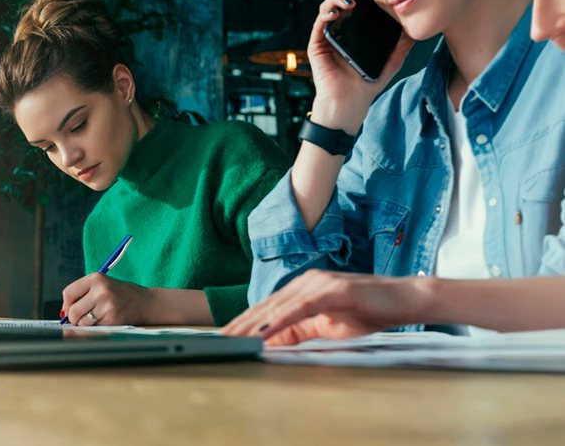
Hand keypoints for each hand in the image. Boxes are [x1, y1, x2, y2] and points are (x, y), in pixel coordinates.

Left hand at [61, 273, 151, 325]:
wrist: (145, 302)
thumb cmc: (120, 295)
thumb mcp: (101, 286)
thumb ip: (82, 295)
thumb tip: (63, 314)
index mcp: (96, 278)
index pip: (68, 293)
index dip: (66, 305)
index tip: (70, 310)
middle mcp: (101, 290)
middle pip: (73, 311)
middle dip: (74, 319)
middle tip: (83, 317)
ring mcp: (107, 305)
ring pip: (82, 323)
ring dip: (86, 325)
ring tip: (98, 317)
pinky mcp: (112, 319)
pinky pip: (93, 329)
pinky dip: (96, 329)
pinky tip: (106, 321)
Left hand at [222, 270, 431, 345]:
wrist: (406, 299)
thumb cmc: (369, 312)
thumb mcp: (328, 327)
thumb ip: (300, 332)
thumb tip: (272, 344)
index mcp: (303, 289)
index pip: (267, 309)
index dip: (244, 323)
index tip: (223, 337)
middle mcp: (306, 281)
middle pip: (266, 306)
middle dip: (240, 325)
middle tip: (218, 341)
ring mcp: (319, 282)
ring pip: (278, 306)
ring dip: (254, 324)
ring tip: (234, 338)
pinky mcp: (333, 289)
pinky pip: (300, 307)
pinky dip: (281, 320)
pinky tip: (265, 331)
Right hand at [308, 0, 414, 133]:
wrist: (349, 103)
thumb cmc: (367, 84)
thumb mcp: (392, 62)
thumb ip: (402, 45)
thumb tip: (415, 28)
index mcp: (354, 29)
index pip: (356, 1)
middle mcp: (339, 29)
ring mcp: (327, 36)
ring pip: (327, 7)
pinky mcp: (317, 45)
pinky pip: (319, 24)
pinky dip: (325, 14)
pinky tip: (336, 11)